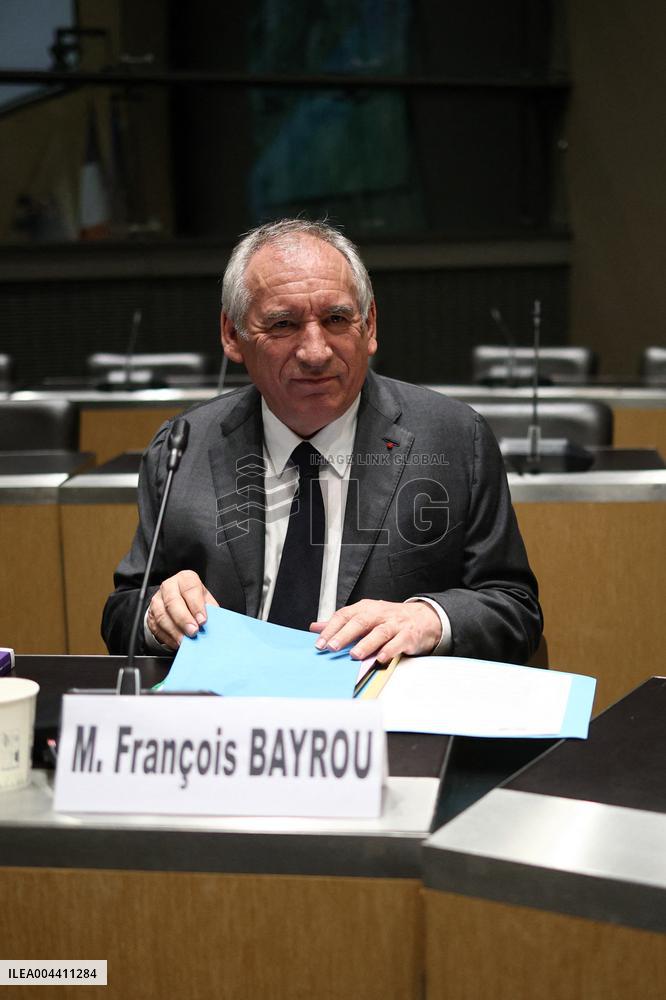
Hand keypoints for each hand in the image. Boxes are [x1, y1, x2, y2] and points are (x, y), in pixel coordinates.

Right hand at [147, 570, 218, 649]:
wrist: (177, 600)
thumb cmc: (194, 599)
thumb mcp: (205, 599)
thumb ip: (210, 609)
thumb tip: (215, 623)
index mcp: (185, 579)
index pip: (190, 589)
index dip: (196, 605)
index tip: (203, 620)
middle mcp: (169, 587)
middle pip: (173, 602)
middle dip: (184, 619)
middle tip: (193, 632)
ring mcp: (158, 600)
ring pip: (162, 616)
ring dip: (174, 631)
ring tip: (184, 641)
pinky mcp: (151, 614)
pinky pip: (156, 627)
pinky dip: (167, 637)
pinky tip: (176, 643)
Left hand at [310, 599, 441, 664]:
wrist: (423, 618)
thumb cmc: (390, 618)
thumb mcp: (364, 616)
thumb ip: (340, 623)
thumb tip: (316, 627)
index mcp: (366, 608)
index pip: (345, 615)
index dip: (331, 628)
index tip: (320, 642)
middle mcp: (379, 614)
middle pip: (360, 622)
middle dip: (344, 635)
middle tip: (332, 647)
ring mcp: (395, 624)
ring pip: (379, 632)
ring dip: (366, 644)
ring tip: (354, 655)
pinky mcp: (408, 636)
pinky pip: (398, 643)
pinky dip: (389, 651)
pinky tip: (380, 658)